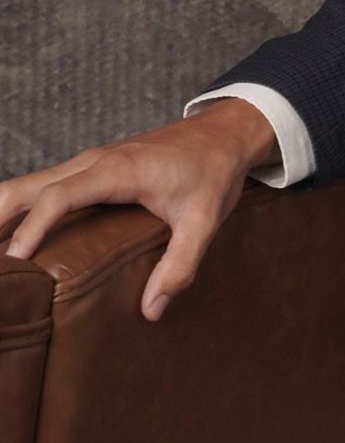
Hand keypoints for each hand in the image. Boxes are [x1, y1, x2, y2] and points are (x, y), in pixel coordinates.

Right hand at [0, 102, 275, 320]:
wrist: (224, 133)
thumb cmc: (214, 172)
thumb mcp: (206, 221)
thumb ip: (181, 265)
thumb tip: (151, 309)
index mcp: (117, 170)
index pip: (59, 196)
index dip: (33, 228)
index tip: (16, 261)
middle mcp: (93, 162)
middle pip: (25, 187)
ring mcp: (87, 163)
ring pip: (27, 184)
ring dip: (2, 215)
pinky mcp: (90, 169)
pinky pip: (42, 186)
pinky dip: (19, 209)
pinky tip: (12, 238)